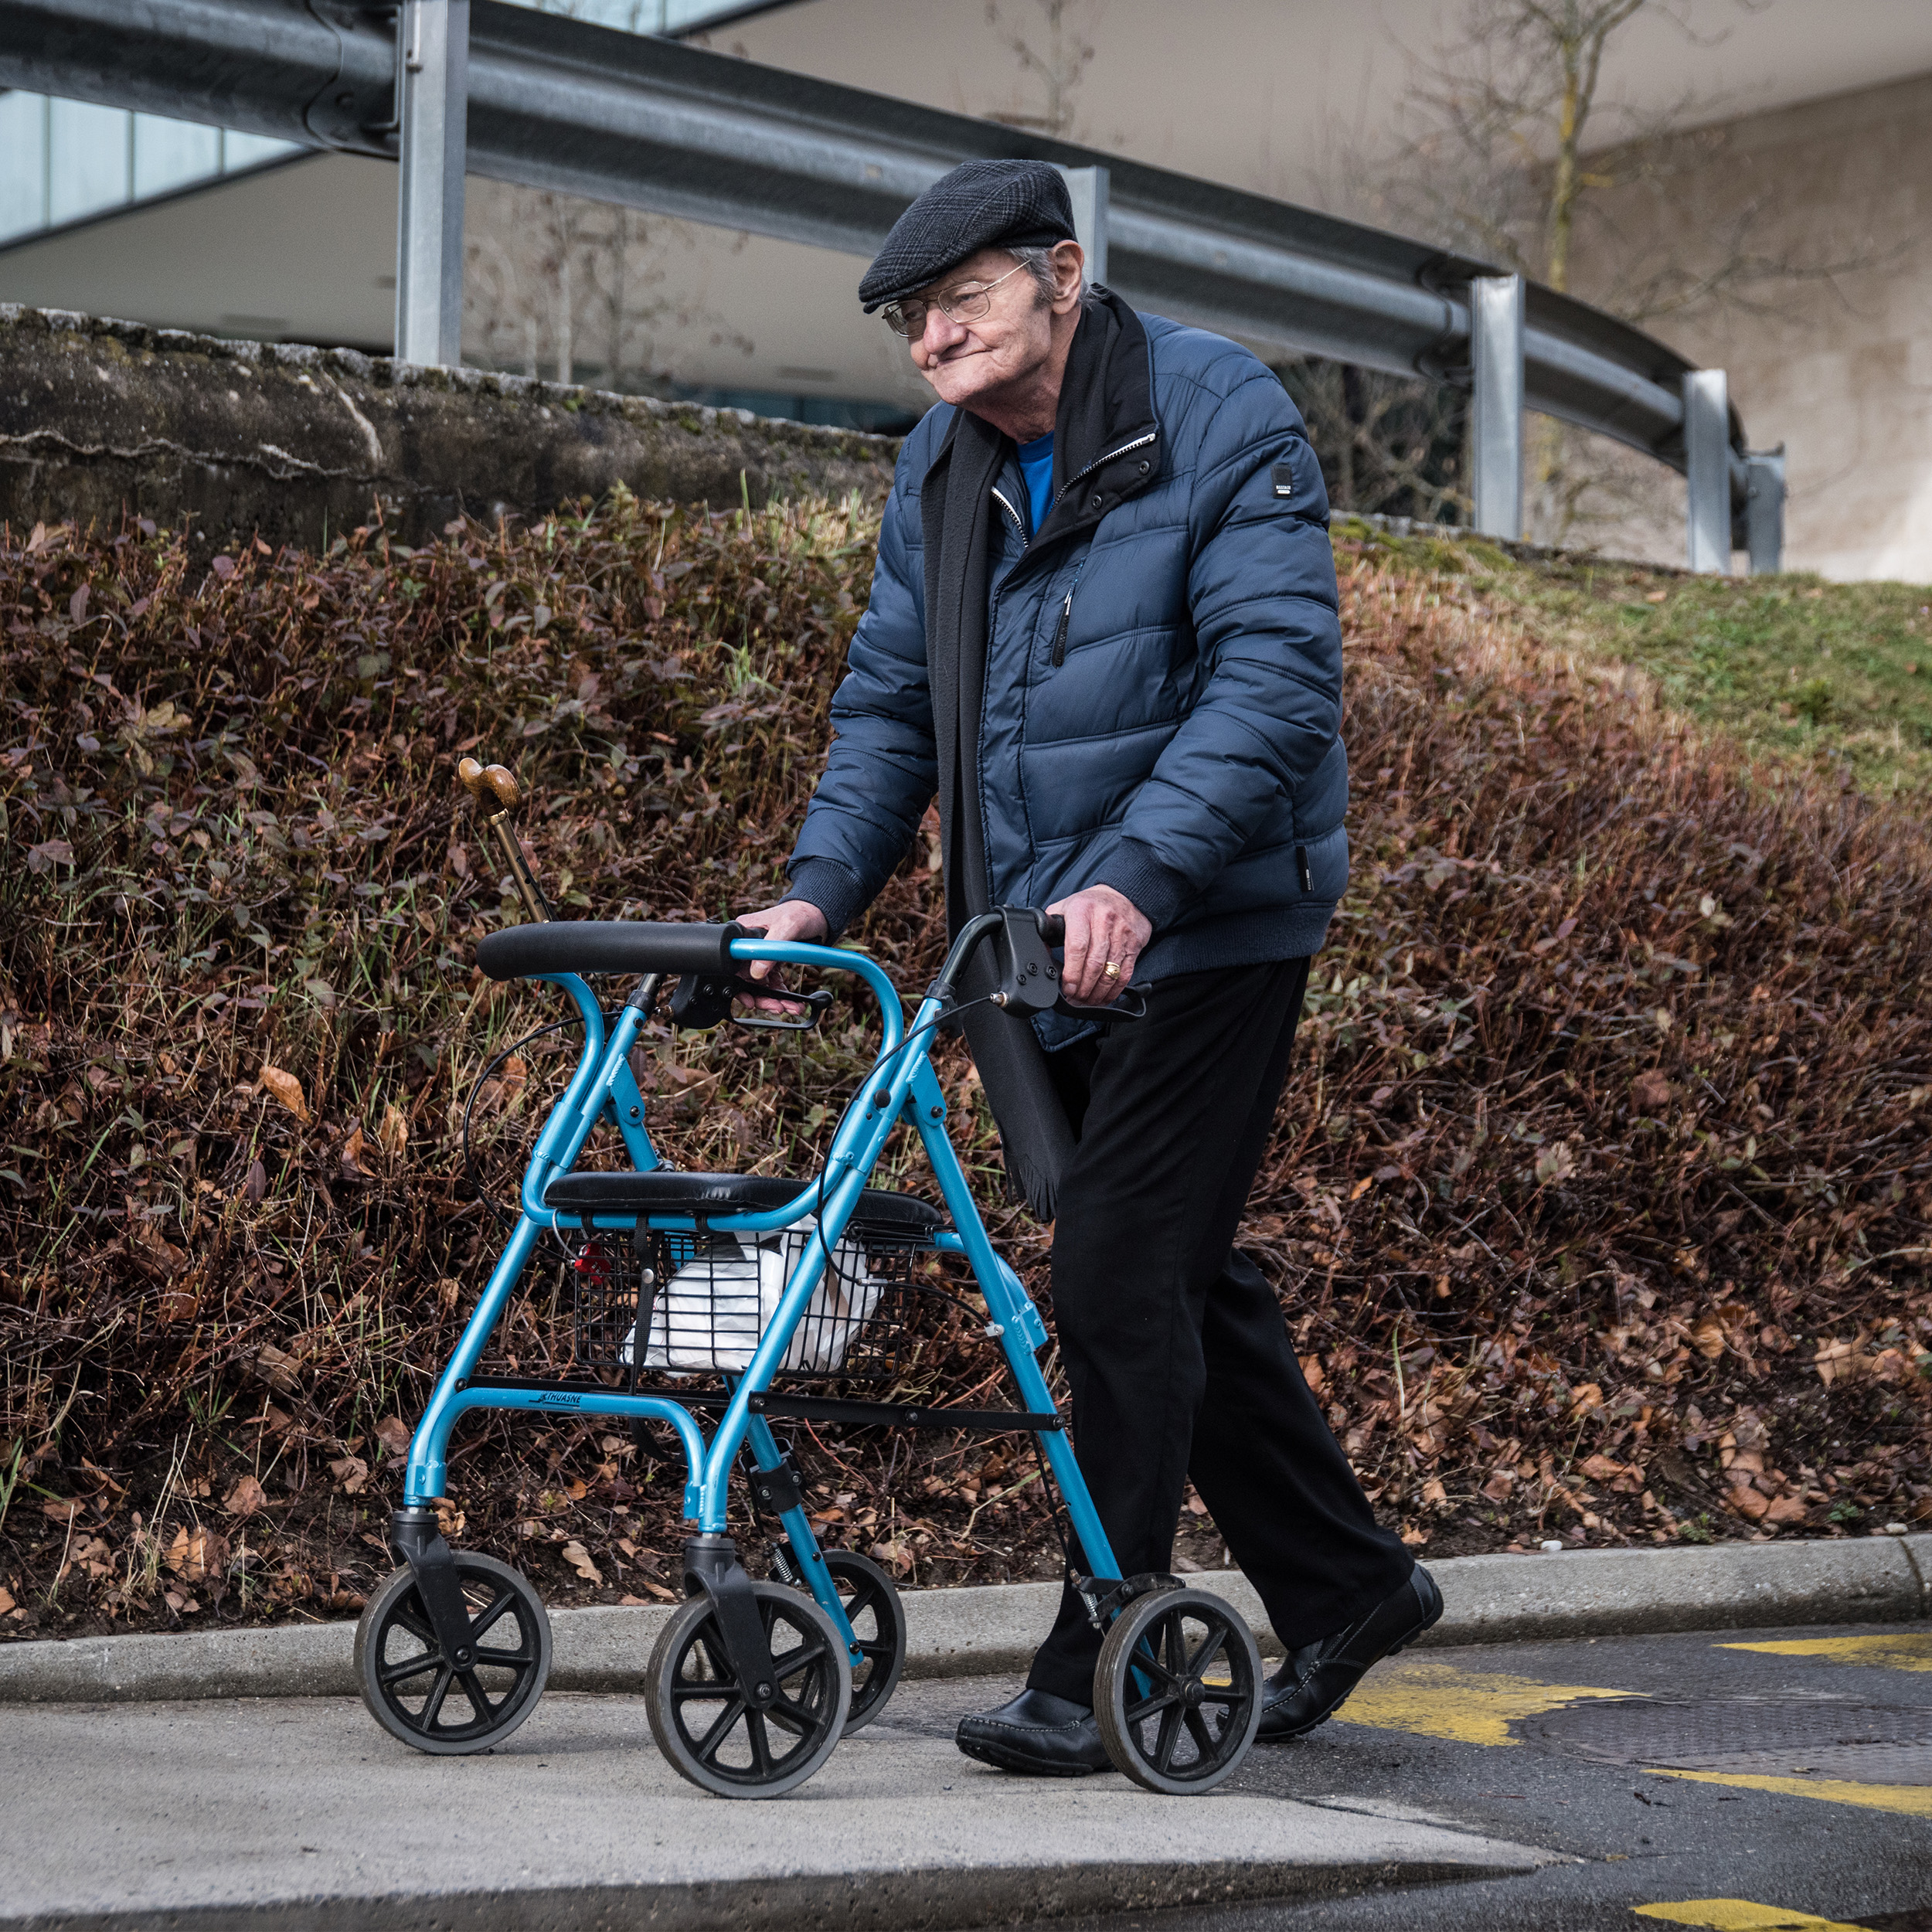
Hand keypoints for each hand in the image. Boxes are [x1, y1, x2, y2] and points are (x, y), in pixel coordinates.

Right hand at [734, 898, 828, 1012]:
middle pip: (745, 979)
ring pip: (759, 985)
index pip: (733, 966)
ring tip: (789, 1008)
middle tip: (777, 1008)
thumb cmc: (801, 913)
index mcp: (742, 933)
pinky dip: (781, 994)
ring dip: (773, 999)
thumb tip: (756, 974)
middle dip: (760, 997)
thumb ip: (769, 950)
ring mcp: (759, 955)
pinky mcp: (772, 962)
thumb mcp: (786, 927)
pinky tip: (791, 1002)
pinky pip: (772, 983)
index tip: (751, 1001)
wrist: (820, 913)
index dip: (740, 986)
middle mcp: (747, 946)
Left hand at [1047, 885, 1151, 1004]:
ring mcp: (1121, 934)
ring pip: (1110, 971)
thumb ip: (1049, 929)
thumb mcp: (1064, 908)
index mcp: (1082, 912)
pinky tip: (1104, 997)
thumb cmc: (1089, 905)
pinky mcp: (1134, 945)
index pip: (1077, 947)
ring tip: (1087, 1000)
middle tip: (1075, 998)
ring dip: (1097, 992)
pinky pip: (1125, 973)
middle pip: (1094, 964)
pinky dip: (1114, 990)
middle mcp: (1104, 922)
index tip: (1067, 987)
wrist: (1124, 895)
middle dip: (1083, 987)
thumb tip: (1040, 953)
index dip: (1072, 972)